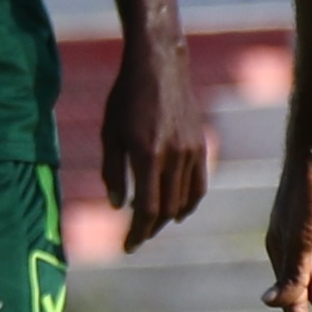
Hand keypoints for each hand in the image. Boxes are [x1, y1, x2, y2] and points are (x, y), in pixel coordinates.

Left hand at [101, 41, 214, 250]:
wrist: (159, 64)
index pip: (147, 208)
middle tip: (136, 238)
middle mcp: (173, 156)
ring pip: (184, 199)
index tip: (128, 247)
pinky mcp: (201, 144)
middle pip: (167, 209)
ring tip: (152, 225)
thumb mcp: (110, 133)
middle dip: (151, 229)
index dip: (137, 233)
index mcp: (147, 154)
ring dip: (168, 218)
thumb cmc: (126, 97)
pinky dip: (189, 202)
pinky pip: (199, 184)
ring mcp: (191, 150)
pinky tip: (177, 210)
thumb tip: (118, 207)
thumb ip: (113, 172)